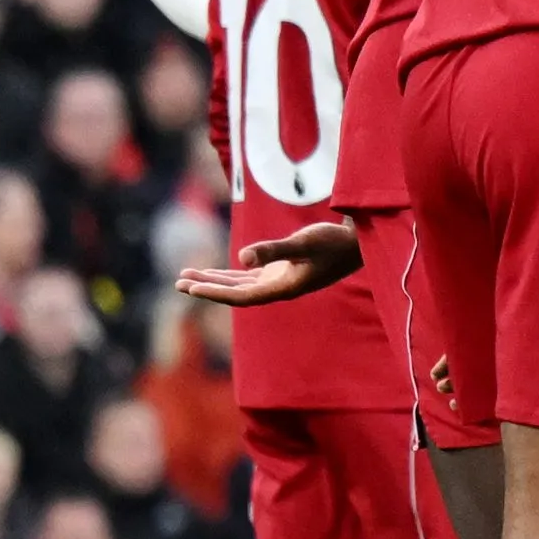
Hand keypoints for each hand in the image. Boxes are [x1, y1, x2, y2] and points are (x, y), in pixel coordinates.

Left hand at [179, 221, 361, 306]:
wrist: (361, 243)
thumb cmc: (334, 242)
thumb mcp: (304, 242)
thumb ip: (273, 250)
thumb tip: (241, 257)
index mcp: (283, 288)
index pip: (240, 296)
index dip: (213, 293)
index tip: (189, 289)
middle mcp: (279, 288)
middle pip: (235, 293)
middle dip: (206, 288)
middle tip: (178, 283)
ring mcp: (281, 280)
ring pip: (240, 285)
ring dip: (214, 281)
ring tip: (187, 276)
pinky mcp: (285, 271)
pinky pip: (250, 277)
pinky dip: (231, 275)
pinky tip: (217, 272)